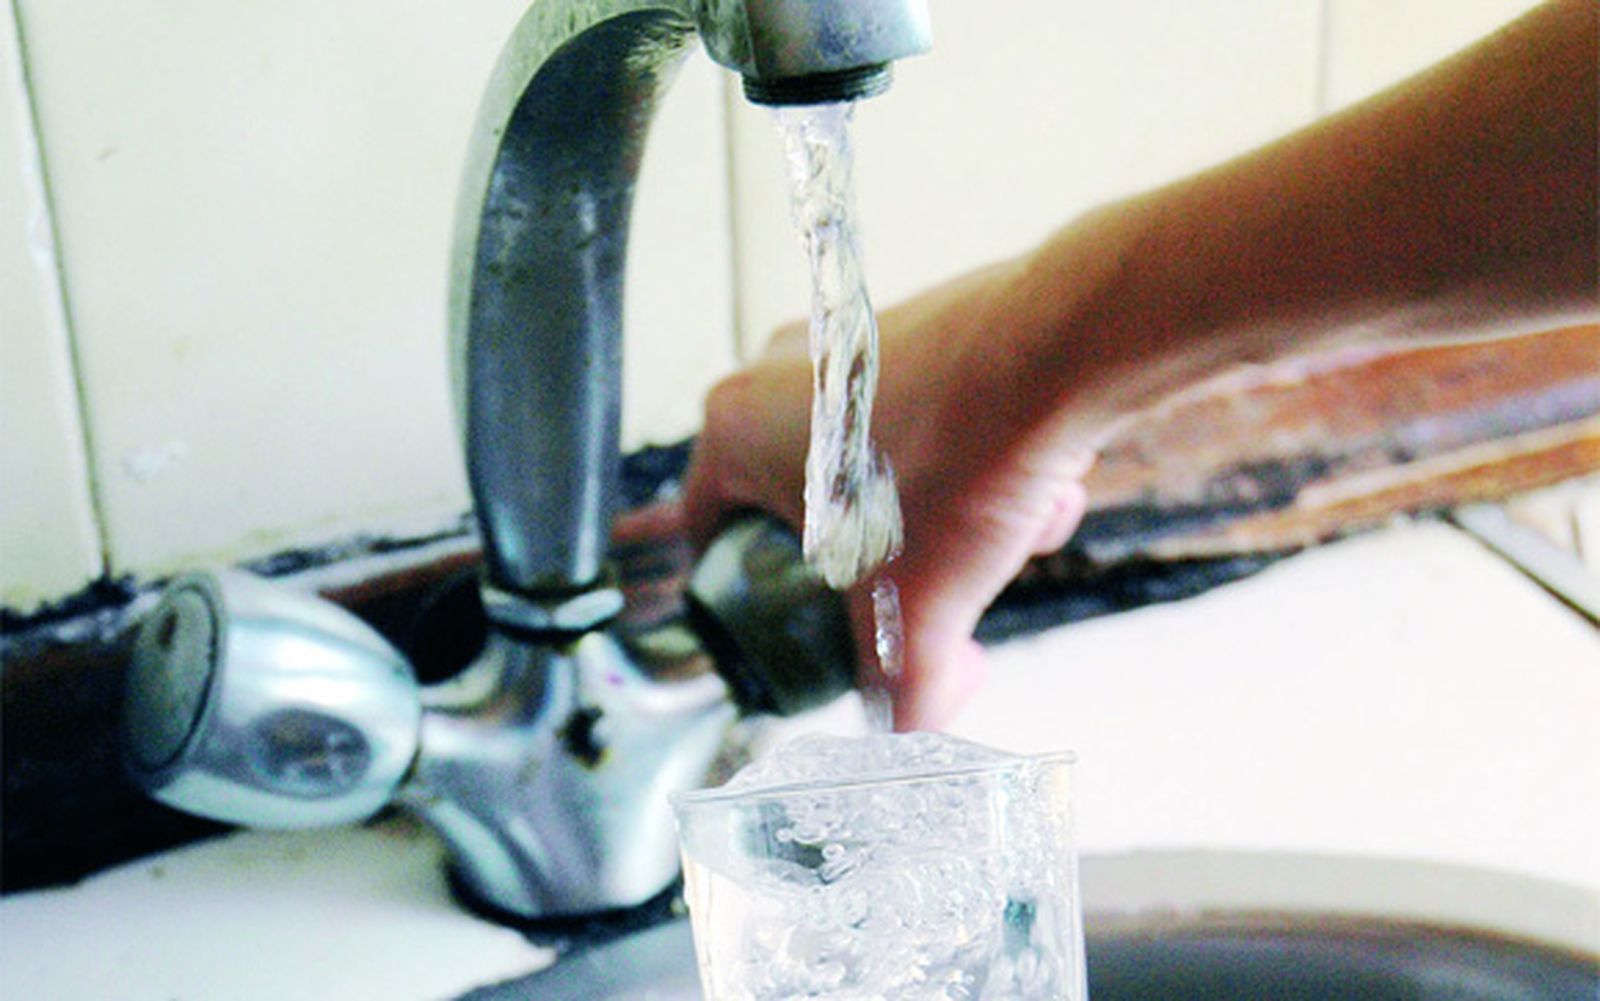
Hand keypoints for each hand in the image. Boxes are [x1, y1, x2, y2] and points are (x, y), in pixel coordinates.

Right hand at [681, 254, 1098, 730]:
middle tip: (923, 588)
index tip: (794, 628)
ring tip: (1003, 533)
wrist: (1071, 340)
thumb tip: (905, 725)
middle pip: (811, 510)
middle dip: (883, 563)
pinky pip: (940, 424)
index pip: (710, 536)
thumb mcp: (916, 605)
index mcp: (737, 428)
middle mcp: (787, 371)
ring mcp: (855, 340)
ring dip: (948, 519)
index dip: (751, 600)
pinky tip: (1038, 488)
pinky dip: (983, 465)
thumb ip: (902, 685)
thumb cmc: (965, 445)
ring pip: (886, 470)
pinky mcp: (927, 327)